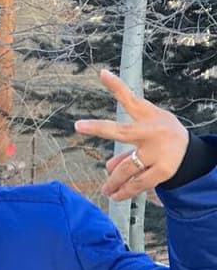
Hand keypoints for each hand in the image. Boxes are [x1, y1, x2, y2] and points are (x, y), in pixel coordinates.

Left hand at [74, 69, 188, 201]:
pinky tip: (114, 196)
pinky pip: (136, 183)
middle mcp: (152, 130)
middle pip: (121, 131)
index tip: (102, 73)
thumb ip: (126, 148)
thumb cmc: (161, 140)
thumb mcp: (146, 135)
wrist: (192, 154)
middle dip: (98, 128)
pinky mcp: (163, 170)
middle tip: (78, 126)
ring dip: (112, 181)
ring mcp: (158, 150)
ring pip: (125, 168)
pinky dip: (123, 191)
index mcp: (149, 117)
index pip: (130, 99)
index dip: (116, 86)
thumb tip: (109, 167)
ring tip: (105, 189)